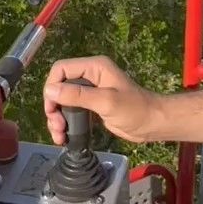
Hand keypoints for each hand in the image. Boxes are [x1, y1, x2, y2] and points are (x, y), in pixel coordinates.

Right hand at [43, 55, 159, 144]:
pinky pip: (71, 110)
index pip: (61, 69)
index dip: (51, 86)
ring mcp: (91, 91)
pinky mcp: (92, 105)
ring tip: (60, 135)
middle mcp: (90, 76)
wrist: (152, 124)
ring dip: (57, 117)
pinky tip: (64, 136)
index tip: (51, 108)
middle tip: (57, 126)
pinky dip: (65, 122)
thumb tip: (50, 90)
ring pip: (63, 100)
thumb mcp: (105, 101)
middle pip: (59, 86)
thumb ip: (78, 95)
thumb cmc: (134, 110)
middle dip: (53, 106)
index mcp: (94, 67)